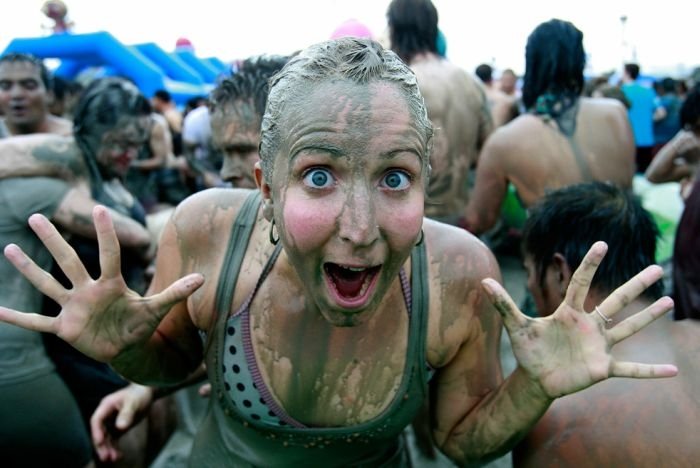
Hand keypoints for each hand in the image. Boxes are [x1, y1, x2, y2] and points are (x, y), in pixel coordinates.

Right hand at [0, 205, 203, 362]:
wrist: (126, 348)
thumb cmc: (140, 324)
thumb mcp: (157, 309)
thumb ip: (176, 293)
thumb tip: (202, 278)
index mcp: (111, 284)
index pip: (108, 254)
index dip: (105, 233)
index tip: (98, 208)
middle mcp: (88, 290)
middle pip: (68, 261)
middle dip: (53, 240)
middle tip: (36, 215)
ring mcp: (73, 308)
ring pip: (47, 285)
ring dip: (29, 269)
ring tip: (9, 248)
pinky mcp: (64, 328)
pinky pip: (37, 323)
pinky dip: (18, 319)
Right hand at [90, 384, 153, 461]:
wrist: (147, 392)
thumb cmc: (139, 394)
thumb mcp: (134, 403)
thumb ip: (127, 414)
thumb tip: (120, 427)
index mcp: (106, 406)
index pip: (96, 420)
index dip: (96, 432)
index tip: (100, 442)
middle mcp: (106, 415)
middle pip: (100, 432)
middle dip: (102, 445)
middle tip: (106, 457)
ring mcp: (111, 422)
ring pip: (106, 438)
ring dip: (108, 449)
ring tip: (113, 459)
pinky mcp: (118, 427)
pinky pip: (114, 440)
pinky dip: (115, 447)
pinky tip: (119, 456)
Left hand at [481, 241, 676, 398]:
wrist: (536, 378)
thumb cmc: (529, 349)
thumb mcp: (515, 326)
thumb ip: (503, 304)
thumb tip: (483, 281)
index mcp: (569, 312)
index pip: (581, 283)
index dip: (590, 264)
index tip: (602, 244)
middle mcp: (589, 325)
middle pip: (615, 301)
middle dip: (635, 285)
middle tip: (657, 267)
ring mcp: (599, 346)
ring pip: (628, 328)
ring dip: (648, 317)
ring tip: (669, 301)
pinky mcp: (602, 368)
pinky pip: (631, 370)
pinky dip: (651, 372)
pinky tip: (673, 372)